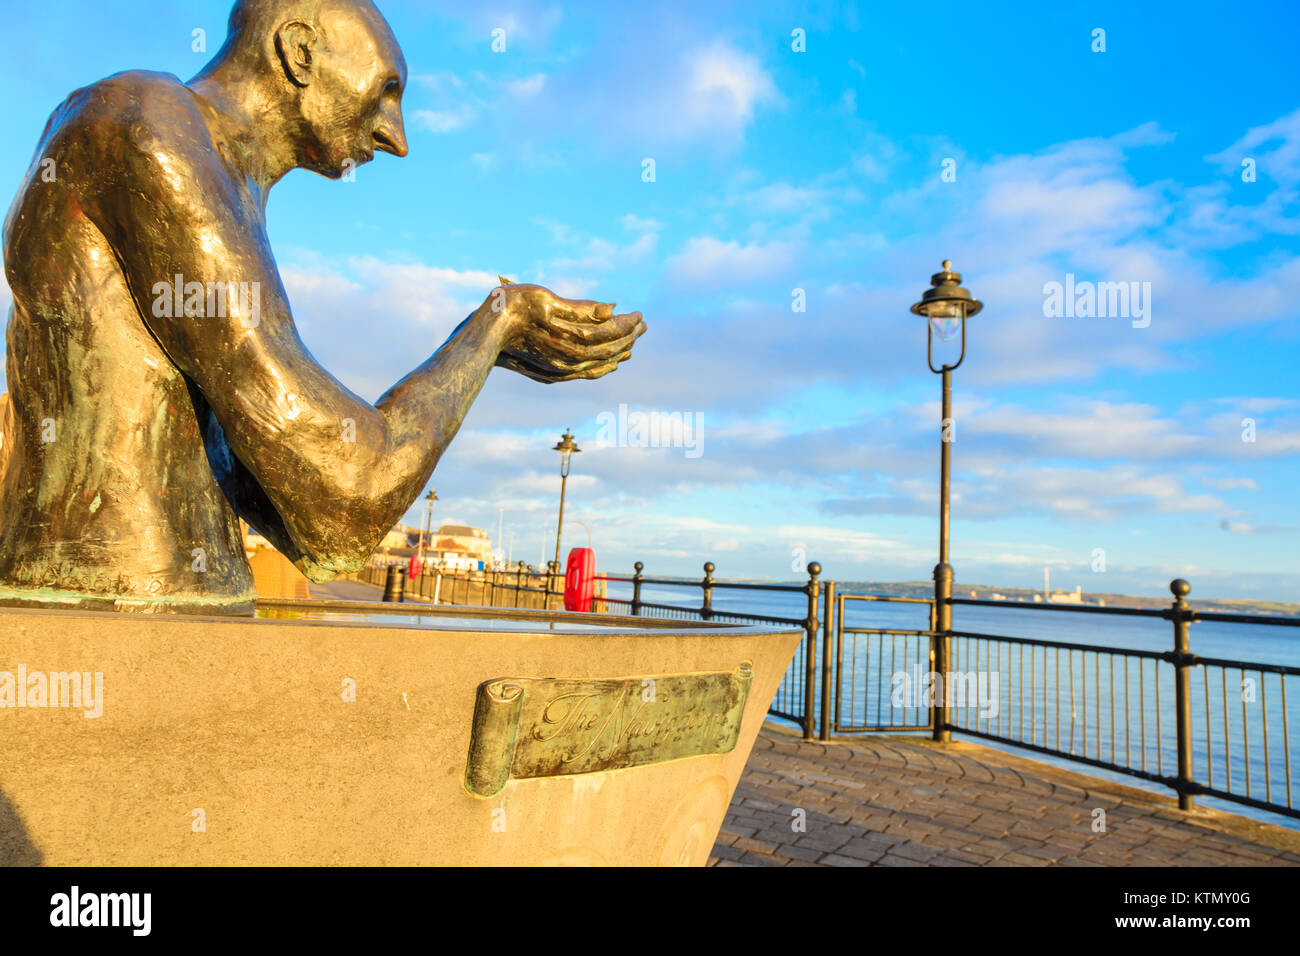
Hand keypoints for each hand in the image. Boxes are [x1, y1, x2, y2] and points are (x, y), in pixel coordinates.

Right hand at [491, 283, 644, 382]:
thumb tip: (611, 310)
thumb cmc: (509, 308)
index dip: (626, 324)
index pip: (607, 332)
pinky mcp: (550, 373)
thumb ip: (579, 308)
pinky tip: (610, 366)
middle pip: (606, 349)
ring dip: (617, 353)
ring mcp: (558, 368)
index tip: (641, 315)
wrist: (481, 334)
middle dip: (627, 337)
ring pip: (598, 363)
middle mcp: (566, 357)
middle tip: (644, 326)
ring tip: (633, 345)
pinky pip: (584, 374)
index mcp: (567, 336)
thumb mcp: (544, 299)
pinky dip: (601, 369)